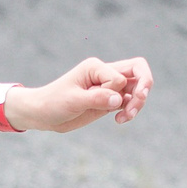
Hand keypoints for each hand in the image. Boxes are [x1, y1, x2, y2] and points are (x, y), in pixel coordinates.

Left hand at [12, 56, 154, 132]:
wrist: (42, 114)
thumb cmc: (53, 103)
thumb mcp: (73, 101)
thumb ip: (97, 98)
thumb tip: (120, 99)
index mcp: (95, 67)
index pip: (119, 75)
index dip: (113, 90)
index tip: (95, 100)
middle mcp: (105, 74)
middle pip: (138, 71)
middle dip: (143, 88)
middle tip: (135, 105)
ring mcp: (108, 87)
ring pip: (136, 88)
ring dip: (137, 103)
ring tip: (126, 118)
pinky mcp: (108, 100)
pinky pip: (129, 101)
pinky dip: (130, 111)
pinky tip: (120, 120)